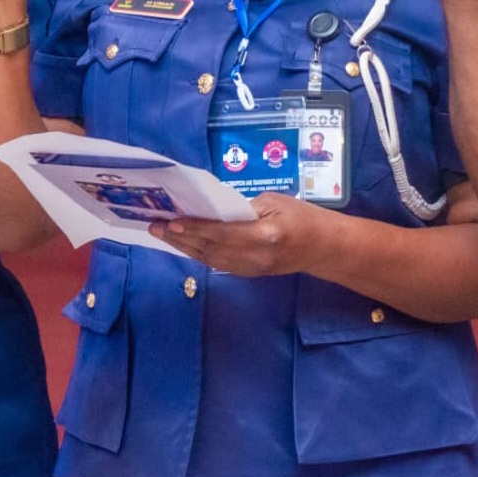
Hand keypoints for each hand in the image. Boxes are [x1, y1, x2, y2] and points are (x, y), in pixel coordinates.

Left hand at [148, 192, 331, 276]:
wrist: (323, 248)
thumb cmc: (302, 217)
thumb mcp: (274, 202)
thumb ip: (242, 207)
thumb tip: (212, 209)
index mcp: (265, 236)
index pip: (223, 233)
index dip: (196, 228)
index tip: (173, 221)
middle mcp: (254, 257)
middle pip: (210, 248)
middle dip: (180, 237)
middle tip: (154, 225)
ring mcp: (250, 269)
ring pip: (209, 258)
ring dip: (183, 246)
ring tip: (161, 234)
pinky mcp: (247, 274)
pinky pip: (216, 263)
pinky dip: (196, 253)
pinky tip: (182, 243)